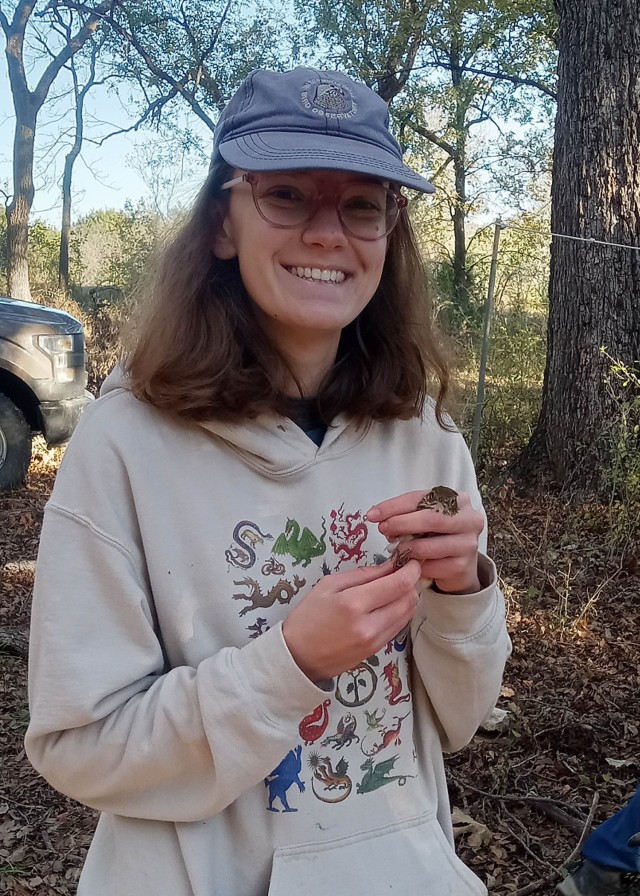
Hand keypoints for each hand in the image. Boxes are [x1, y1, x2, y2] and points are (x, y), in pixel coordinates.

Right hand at [282, 560, 421, 681]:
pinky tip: (390, 602)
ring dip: (409, 596)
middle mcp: (369, 625)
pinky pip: (399, 626)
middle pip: (409, 599)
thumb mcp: (329, 585)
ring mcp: (375, 641)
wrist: (298, 656)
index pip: (398, 584)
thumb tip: (390, 565)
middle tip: (405, 570)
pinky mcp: (377, 650)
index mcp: (353, 604)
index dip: (411, 569)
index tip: (412, 559)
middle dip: (412, 581)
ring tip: (397, 585)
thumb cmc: (308, 616)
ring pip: (408, 613)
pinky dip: (401, 611)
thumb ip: (363, 574)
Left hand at [366, 490, 483, 594]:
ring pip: (428, 545)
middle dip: (400, 524)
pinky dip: (414, 565)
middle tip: (383, 529)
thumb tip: (378, 516)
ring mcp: (468, 544)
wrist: (458, 564)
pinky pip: (431, 566)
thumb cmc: (438, 535)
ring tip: (395, 549)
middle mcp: (469, 519)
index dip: (395, 506)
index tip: (373, 514)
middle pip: (430, 519)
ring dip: (405, 548)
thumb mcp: (424, 517)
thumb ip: (405, 513)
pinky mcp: (462, 566)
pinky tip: (408, 563)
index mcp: (459, 500)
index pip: (422, 498)